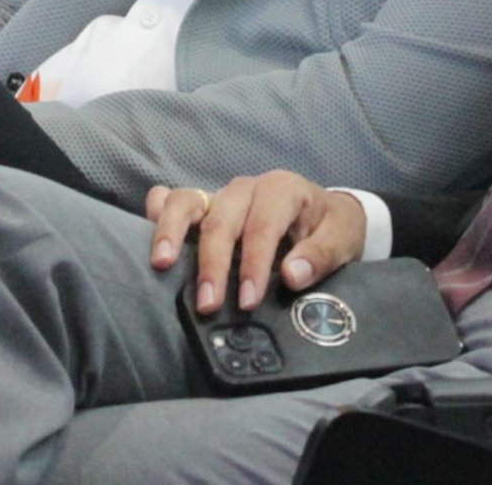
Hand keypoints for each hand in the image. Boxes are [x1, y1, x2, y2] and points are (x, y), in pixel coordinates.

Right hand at [146, 172, 366, 315]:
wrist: (325, 214)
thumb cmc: (332, 227)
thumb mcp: (342, 238)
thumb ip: (320, 255)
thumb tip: (292, 275)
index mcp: (282, 190)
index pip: (262, 225)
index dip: (254, 264)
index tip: (249, 301)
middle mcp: (246, 188)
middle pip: (222, 220)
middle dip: (212, 263)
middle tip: (208, 303)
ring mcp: (221, 195)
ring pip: (188, 201)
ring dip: (172, 232)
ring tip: (162, 265)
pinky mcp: (205, 205)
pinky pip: (173, 199)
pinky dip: (158, 213)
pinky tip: (149, 235)